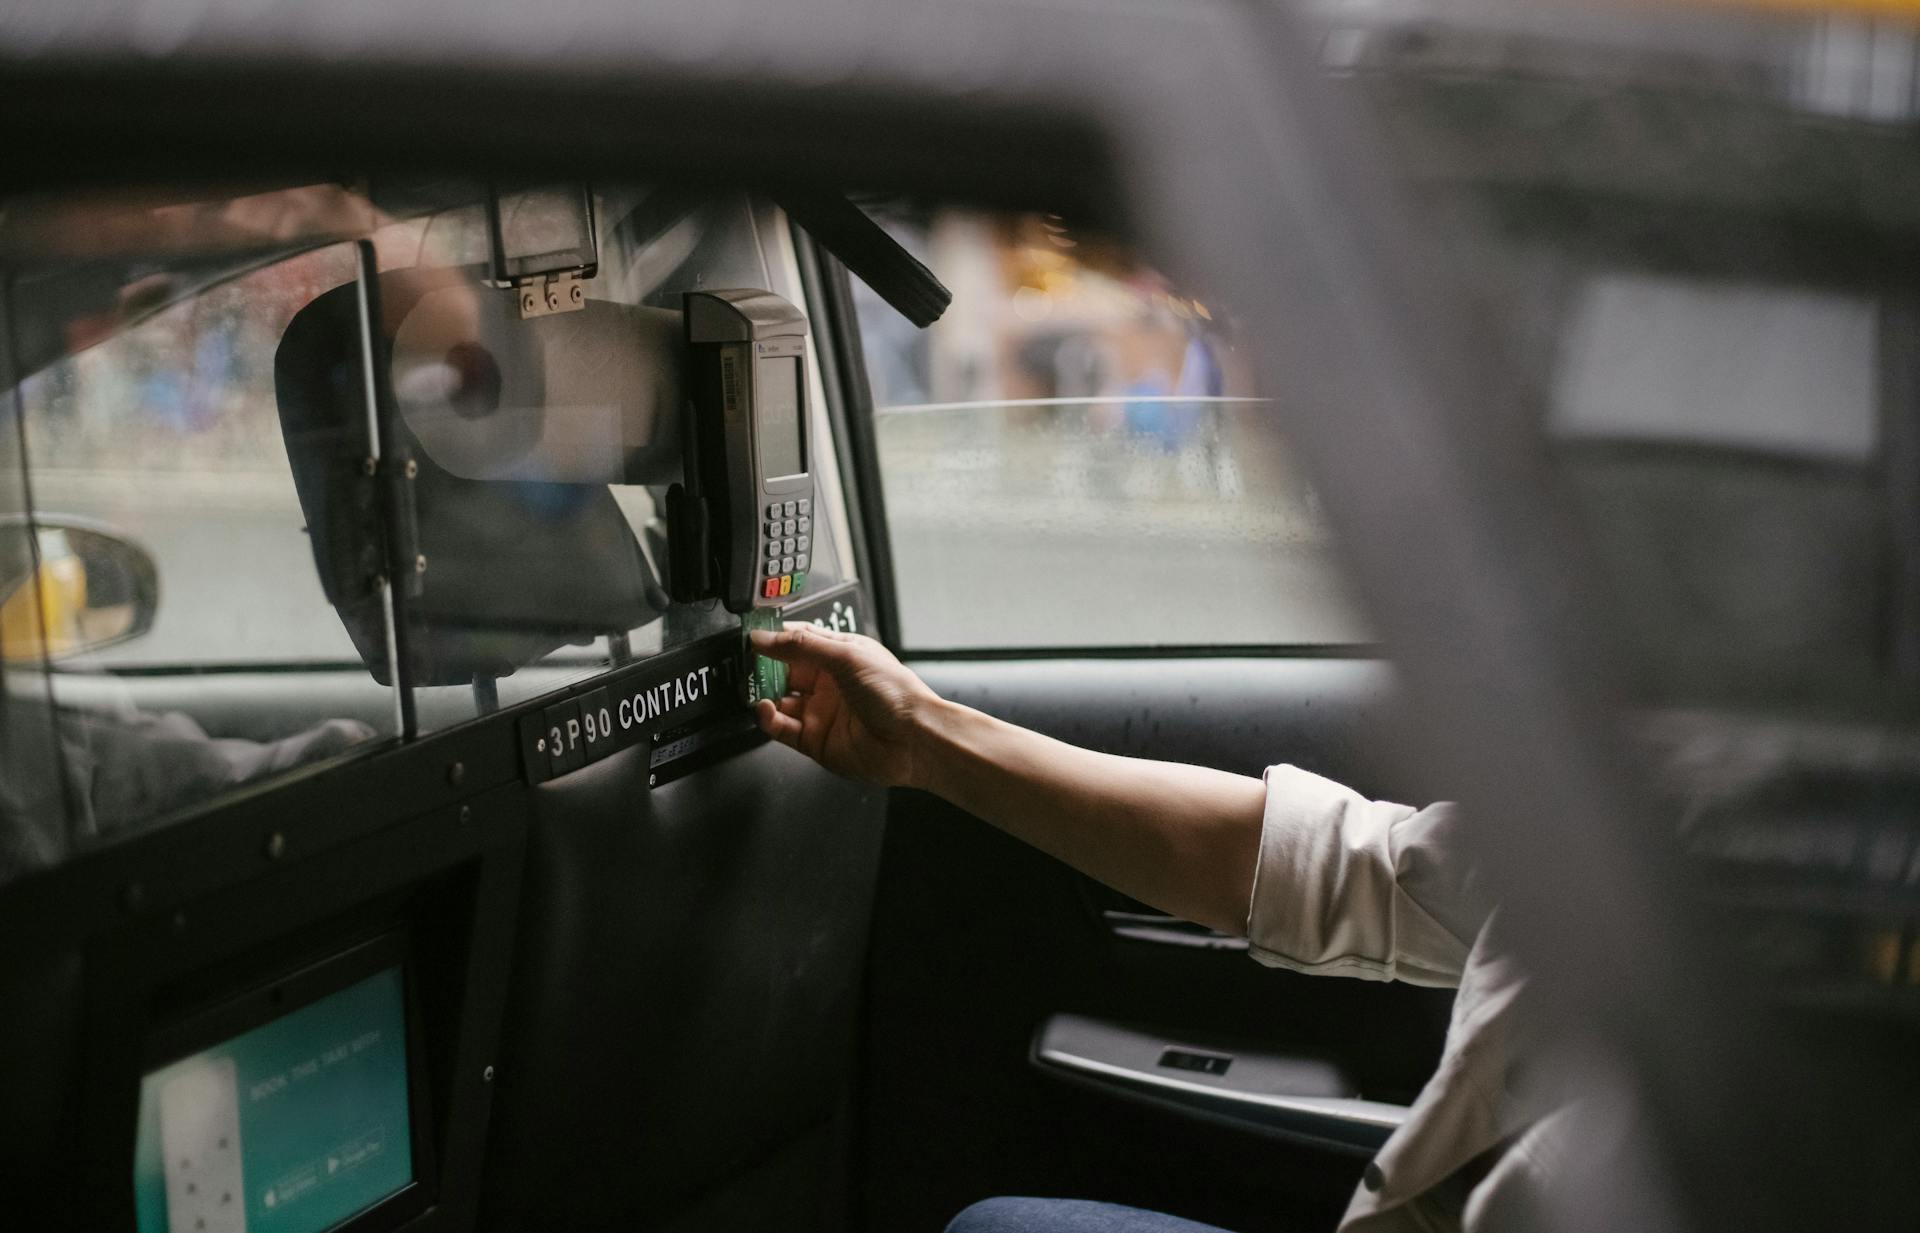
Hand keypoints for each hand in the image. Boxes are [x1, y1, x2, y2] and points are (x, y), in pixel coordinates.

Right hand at [750, 624, 941, 787]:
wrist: (913, 739)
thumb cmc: (896, 694)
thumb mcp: (845, 655)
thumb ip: (800, 645)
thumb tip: (764, 637)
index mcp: (840, 656)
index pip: (798, 641)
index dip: (774, 639)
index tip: (751, 637)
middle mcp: (829, 684)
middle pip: (784, 671)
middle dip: (762, 667)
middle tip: (744, 664)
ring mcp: (822, 713)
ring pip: (779, 700)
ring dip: (762, 693)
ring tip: (752, 688)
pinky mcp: (815, 740)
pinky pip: (782, 728)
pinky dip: (768, 719)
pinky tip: (765, 709)